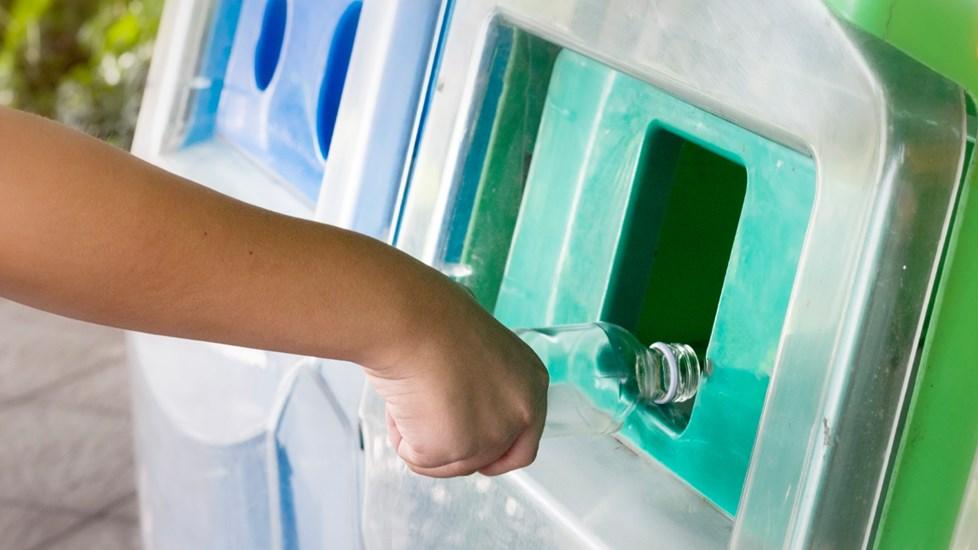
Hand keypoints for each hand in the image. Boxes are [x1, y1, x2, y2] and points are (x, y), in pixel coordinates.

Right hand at [364, 281, 548, 477]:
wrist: (412, 321)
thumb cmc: (436, 318)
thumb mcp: (480, 346)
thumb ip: (484, 379)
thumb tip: (465, 383)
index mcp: (532, 385)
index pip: (524, 443)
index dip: (493, 451)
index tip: (470, 449)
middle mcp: (520, 415)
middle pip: (487, 460)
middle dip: (453, 448)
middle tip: (426, 423)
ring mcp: (487, 437)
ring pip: (448, 463)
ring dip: (422, 436)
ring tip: (410, 394)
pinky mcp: (450, 450)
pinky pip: (417, 458)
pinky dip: (401, 435)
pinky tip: (400, 402)